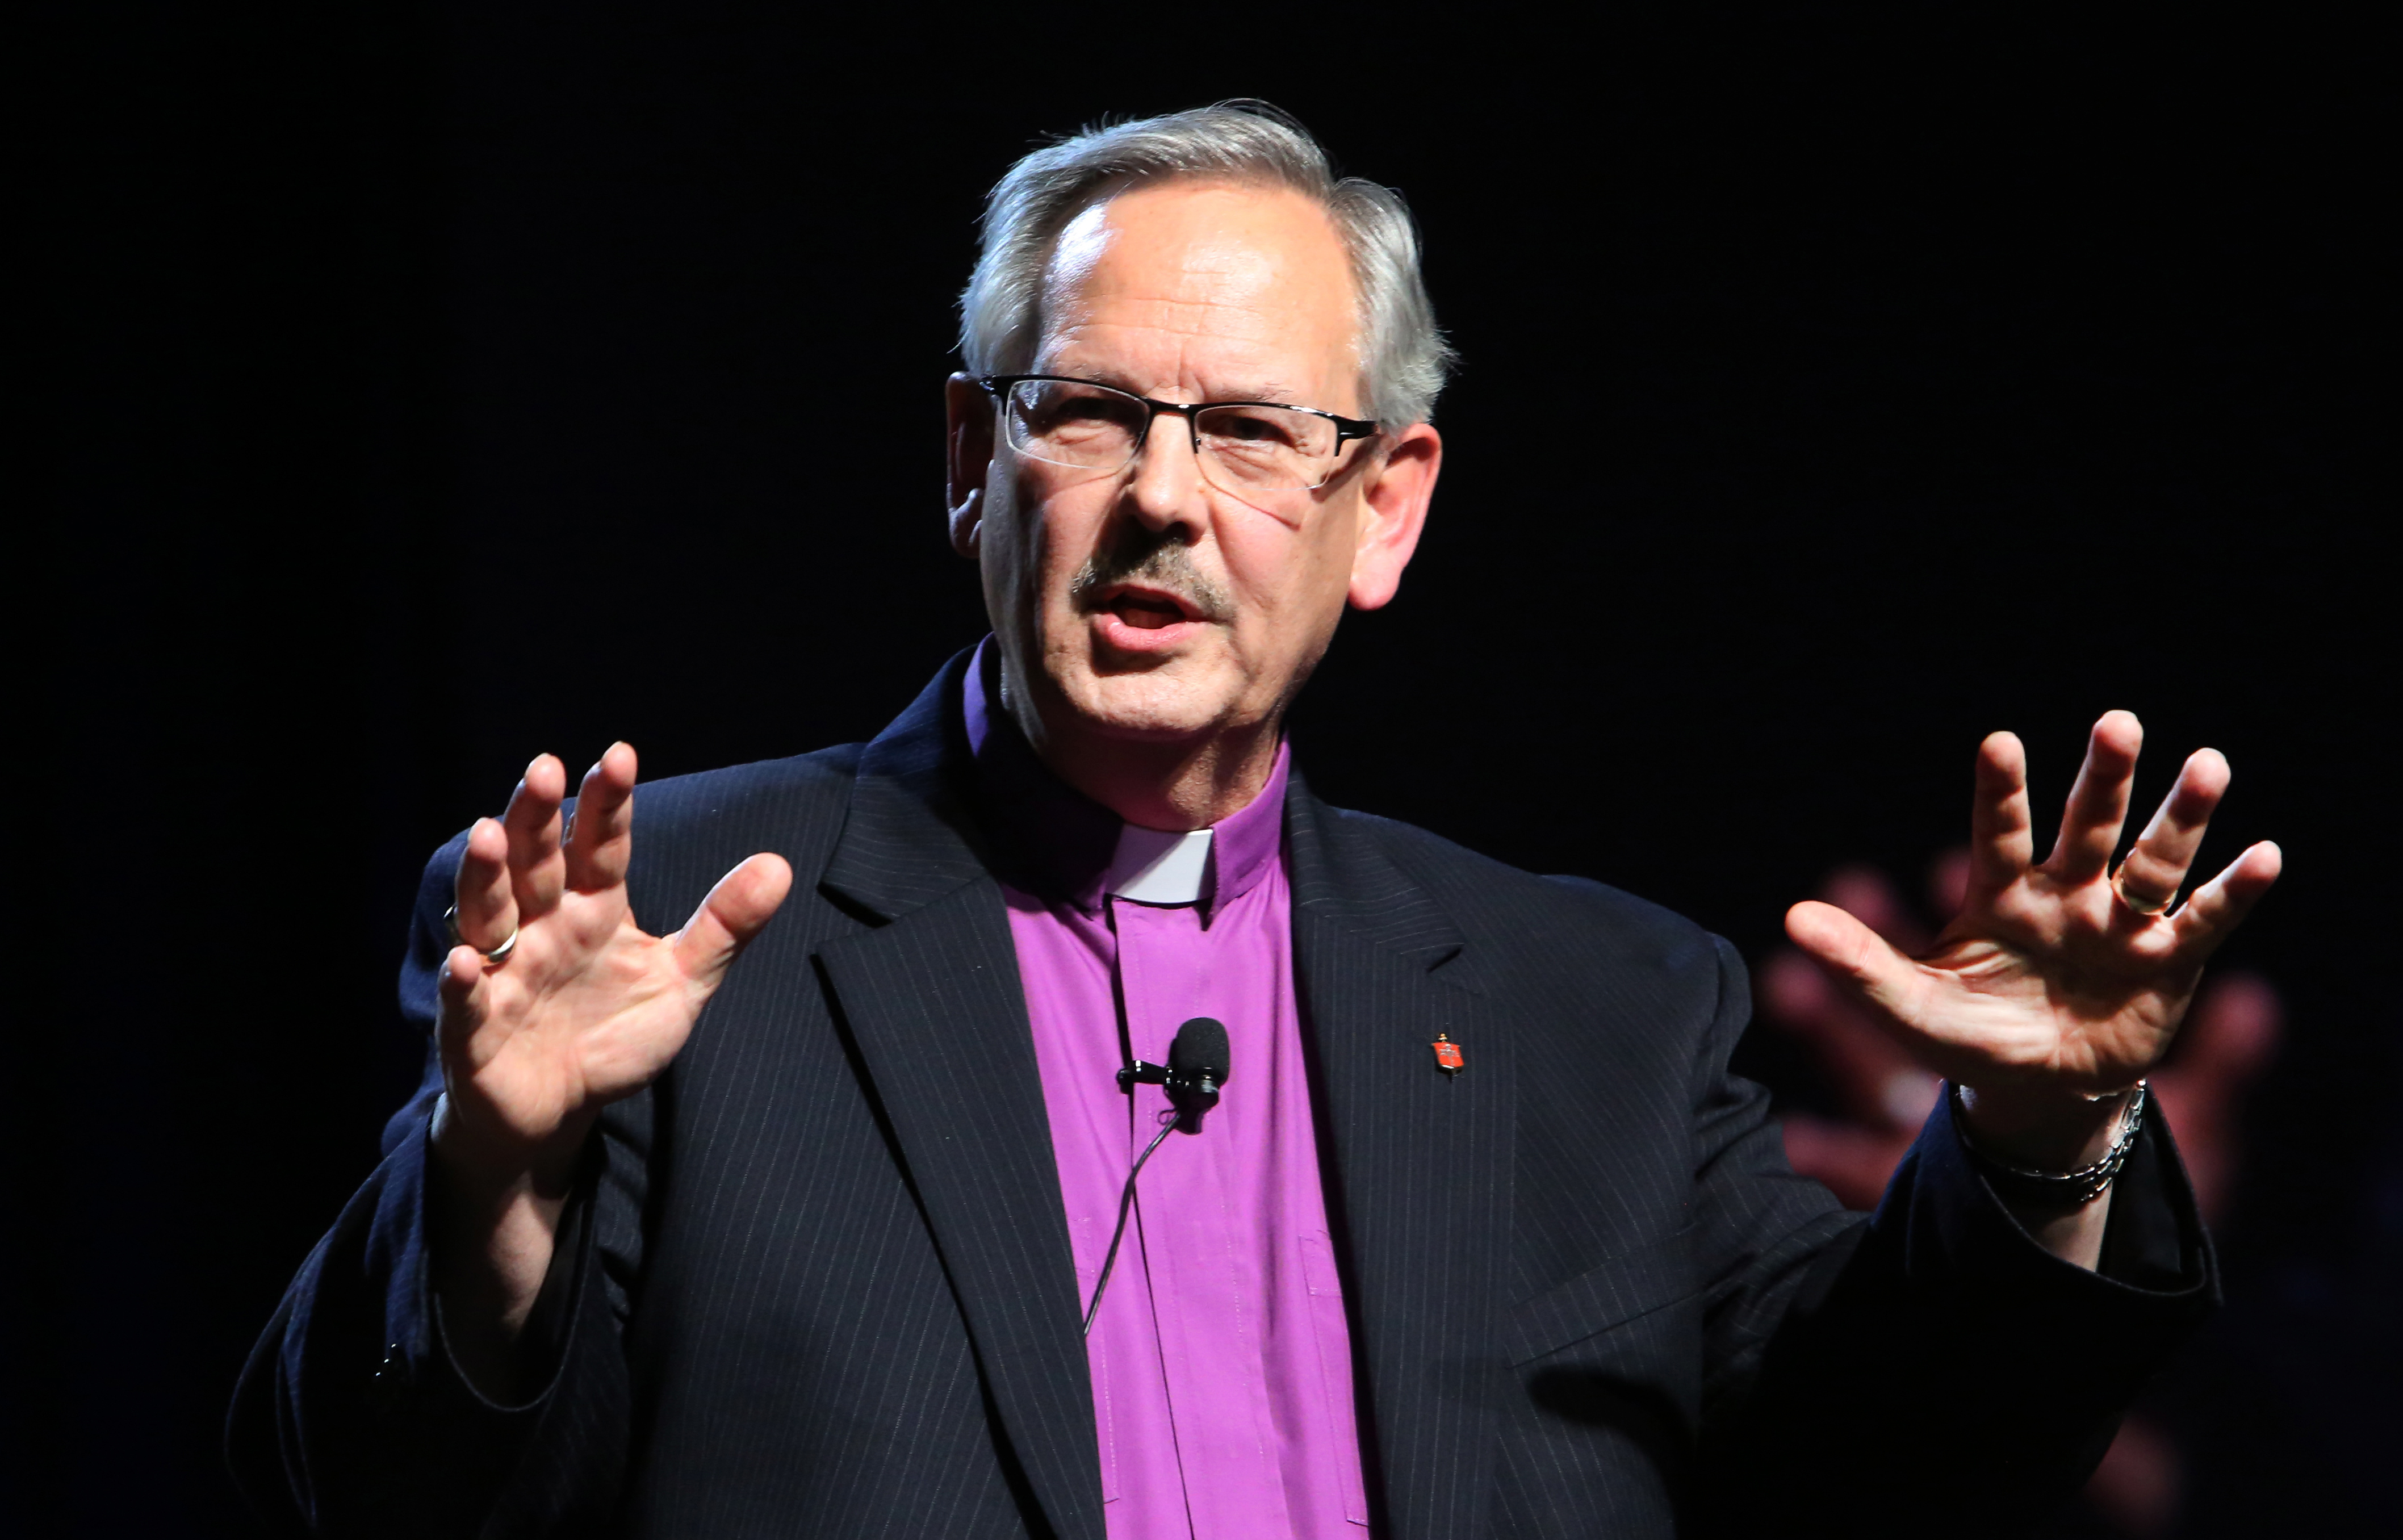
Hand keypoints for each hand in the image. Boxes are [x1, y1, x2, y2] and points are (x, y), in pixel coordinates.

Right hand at [433, 743, 792, 1186]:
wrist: (561, 1111)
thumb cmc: (612, 1035)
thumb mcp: (679, 980)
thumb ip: (723, 927)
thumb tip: (780, 864)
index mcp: (593, 909)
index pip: (600, 847)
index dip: (607, 805)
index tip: (619, 755)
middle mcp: (542, 928)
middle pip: (536, 863)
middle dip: (537, 818)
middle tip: (543, 768)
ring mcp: (503, 974)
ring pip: (488, 915)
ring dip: (487, 876)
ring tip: (488, 832)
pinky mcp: (475, 1029)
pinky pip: (467, 1001)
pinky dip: (464, 982)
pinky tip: (466, 962)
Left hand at [1785, 712, 2279, 1176]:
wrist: (2035, 1088)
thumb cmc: (1969, 1034)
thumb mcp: (1909, 1008)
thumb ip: (1858, 964)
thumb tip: (1792, 918)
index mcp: (2002, 893)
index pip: (1998, 831)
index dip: (2000, 790)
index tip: (1999, 742)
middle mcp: (2067, 892)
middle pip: (2087, 825)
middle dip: (2103, 777)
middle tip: (2117, 723)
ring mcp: (2121, 923)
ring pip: (2153, 860)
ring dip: (2181, 817)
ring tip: (2209, 764)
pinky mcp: (2169, 962)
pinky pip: (2205, 921)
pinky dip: (2234, 892)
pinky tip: (2265, 854)